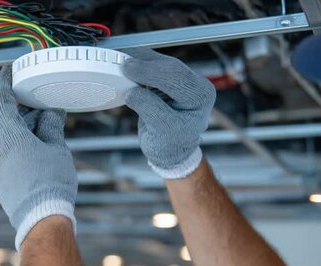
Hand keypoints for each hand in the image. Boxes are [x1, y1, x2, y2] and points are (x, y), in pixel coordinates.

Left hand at [0, 66, 76, 250]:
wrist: (41, 221)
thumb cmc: (51, 184)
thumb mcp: (57, 149)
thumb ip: (50, 126)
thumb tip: (50, 111)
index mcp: (10, 138)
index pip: (1, 101)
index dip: (4, 82)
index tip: (8, 70)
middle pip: (12, 124)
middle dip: (31, 117)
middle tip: (51, 115)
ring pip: (12, 141)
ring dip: (28, 136)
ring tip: (51, 143)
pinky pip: (9, 157)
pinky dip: (23, 152)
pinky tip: (40, 160)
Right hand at [123, 47, 215, 178]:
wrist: (170, 151)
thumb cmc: (170, 145)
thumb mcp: (161, 131)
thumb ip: (149, 108)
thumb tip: (132, 91)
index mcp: (200, 96)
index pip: (175, 76)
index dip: (149, 70)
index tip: (127, 69)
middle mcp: (194, 84)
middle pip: (168, 65)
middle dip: (144, 62)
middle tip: (121, 62)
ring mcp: (182, 80)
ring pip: (160, 62)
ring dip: (140, 60)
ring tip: (120, 60)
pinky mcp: (168, 80)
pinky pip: (154, 67)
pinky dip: (139, 65)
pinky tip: (126, 65)